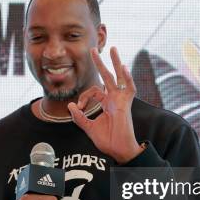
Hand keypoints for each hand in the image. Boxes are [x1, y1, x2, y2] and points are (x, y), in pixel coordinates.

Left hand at [68, 47, 143, 163]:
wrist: (118, 150)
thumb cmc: (108, 140)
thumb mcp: (89, 127)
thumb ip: (79, 117)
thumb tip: (70, 105)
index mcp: (106, 103)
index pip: (94, 91)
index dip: (83, 97)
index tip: (78, 108)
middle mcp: (114, 99)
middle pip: (107, 76)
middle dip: (100, 63)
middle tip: (93, 50)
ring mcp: (121, 100)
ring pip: (120, 77)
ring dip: (116, 62)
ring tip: (112, 49)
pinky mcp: (127, 104)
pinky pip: (130, 88)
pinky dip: (128, 78)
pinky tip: (124, 67)